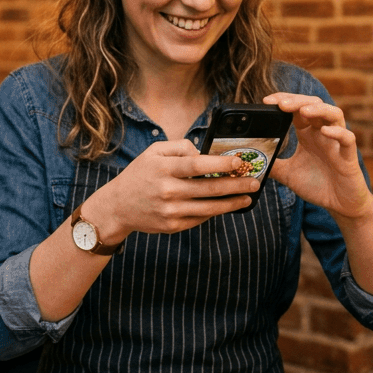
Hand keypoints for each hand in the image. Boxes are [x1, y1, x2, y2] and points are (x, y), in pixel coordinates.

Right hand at [85, 139, 257, 241]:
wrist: (118, 207)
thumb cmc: (139, 175)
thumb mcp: (154, 152)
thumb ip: (180, 147)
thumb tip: (204, 153)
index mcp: (163, 169)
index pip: (198, 165)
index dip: (221, 164)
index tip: (239, 162)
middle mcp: (167, 190)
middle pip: (209, 189)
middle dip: (236, 185)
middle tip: (255, 182)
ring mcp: (170, 211)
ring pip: (209, 207)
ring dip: (232, 202)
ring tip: (248, 197)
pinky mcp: (172, 226)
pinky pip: (200, 218)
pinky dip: (215, 211)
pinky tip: (227, 205)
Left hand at [262, 92, 372, 219]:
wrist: (339, 204)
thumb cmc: (317, 185)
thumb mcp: (288, 174)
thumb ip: (272, 165)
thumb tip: (250, 162)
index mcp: (308, 134)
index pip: (297, 108)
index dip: (284, 100)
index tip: (267, 101)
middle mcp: (322, 133)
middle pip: (314, 105)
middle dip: (297, 101)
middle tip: (281, 104)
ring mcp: (336, 142)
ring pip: (334, 115)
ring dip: (319, 109)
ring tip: (303, 111)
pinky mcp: (348, 156)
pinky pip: (347, 138)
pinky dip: (337, 132)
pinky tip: (324, 131)